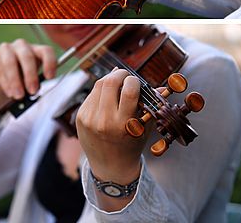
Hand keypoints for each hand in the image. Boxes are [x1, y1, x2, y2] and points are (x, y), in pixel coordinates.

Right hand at [0, 40, 56, 111]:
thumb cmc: (20, 80)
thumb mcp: (31, 80)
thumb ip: (35, 82)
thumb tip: (36, 90)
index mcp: (36, 50)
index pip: (46, 51)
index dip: (50, 63)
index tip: (50, 77)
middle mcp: (22, 46)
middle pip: (28, 57)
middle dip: (30, 75)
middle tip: (32, 91)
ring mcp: (6, 50)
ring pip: (11, 62)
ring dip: (15, 81)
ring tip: (18, 95)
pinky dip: (5, 83)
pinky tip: (9, 92)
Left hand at [76, 69, 146, 185]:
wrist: (110, 167)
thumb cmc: (132, 144)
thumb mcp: (145, 127)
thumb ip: (151, 105)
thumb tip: (160, 86)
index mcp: (123, 124)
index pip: (129, 90)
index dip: (134, 80)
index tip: (136, 82)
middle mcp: (104, 121)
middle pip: (110, 82)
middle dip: (121, 74)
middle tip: (126, 76)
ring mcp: (89, 119)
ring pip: (99, 85)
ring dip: (110, 79)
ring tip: (118, 84)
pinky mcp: (80, 117)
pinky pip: (91, 94)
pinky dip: (101, 90)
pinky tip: (108, 96)